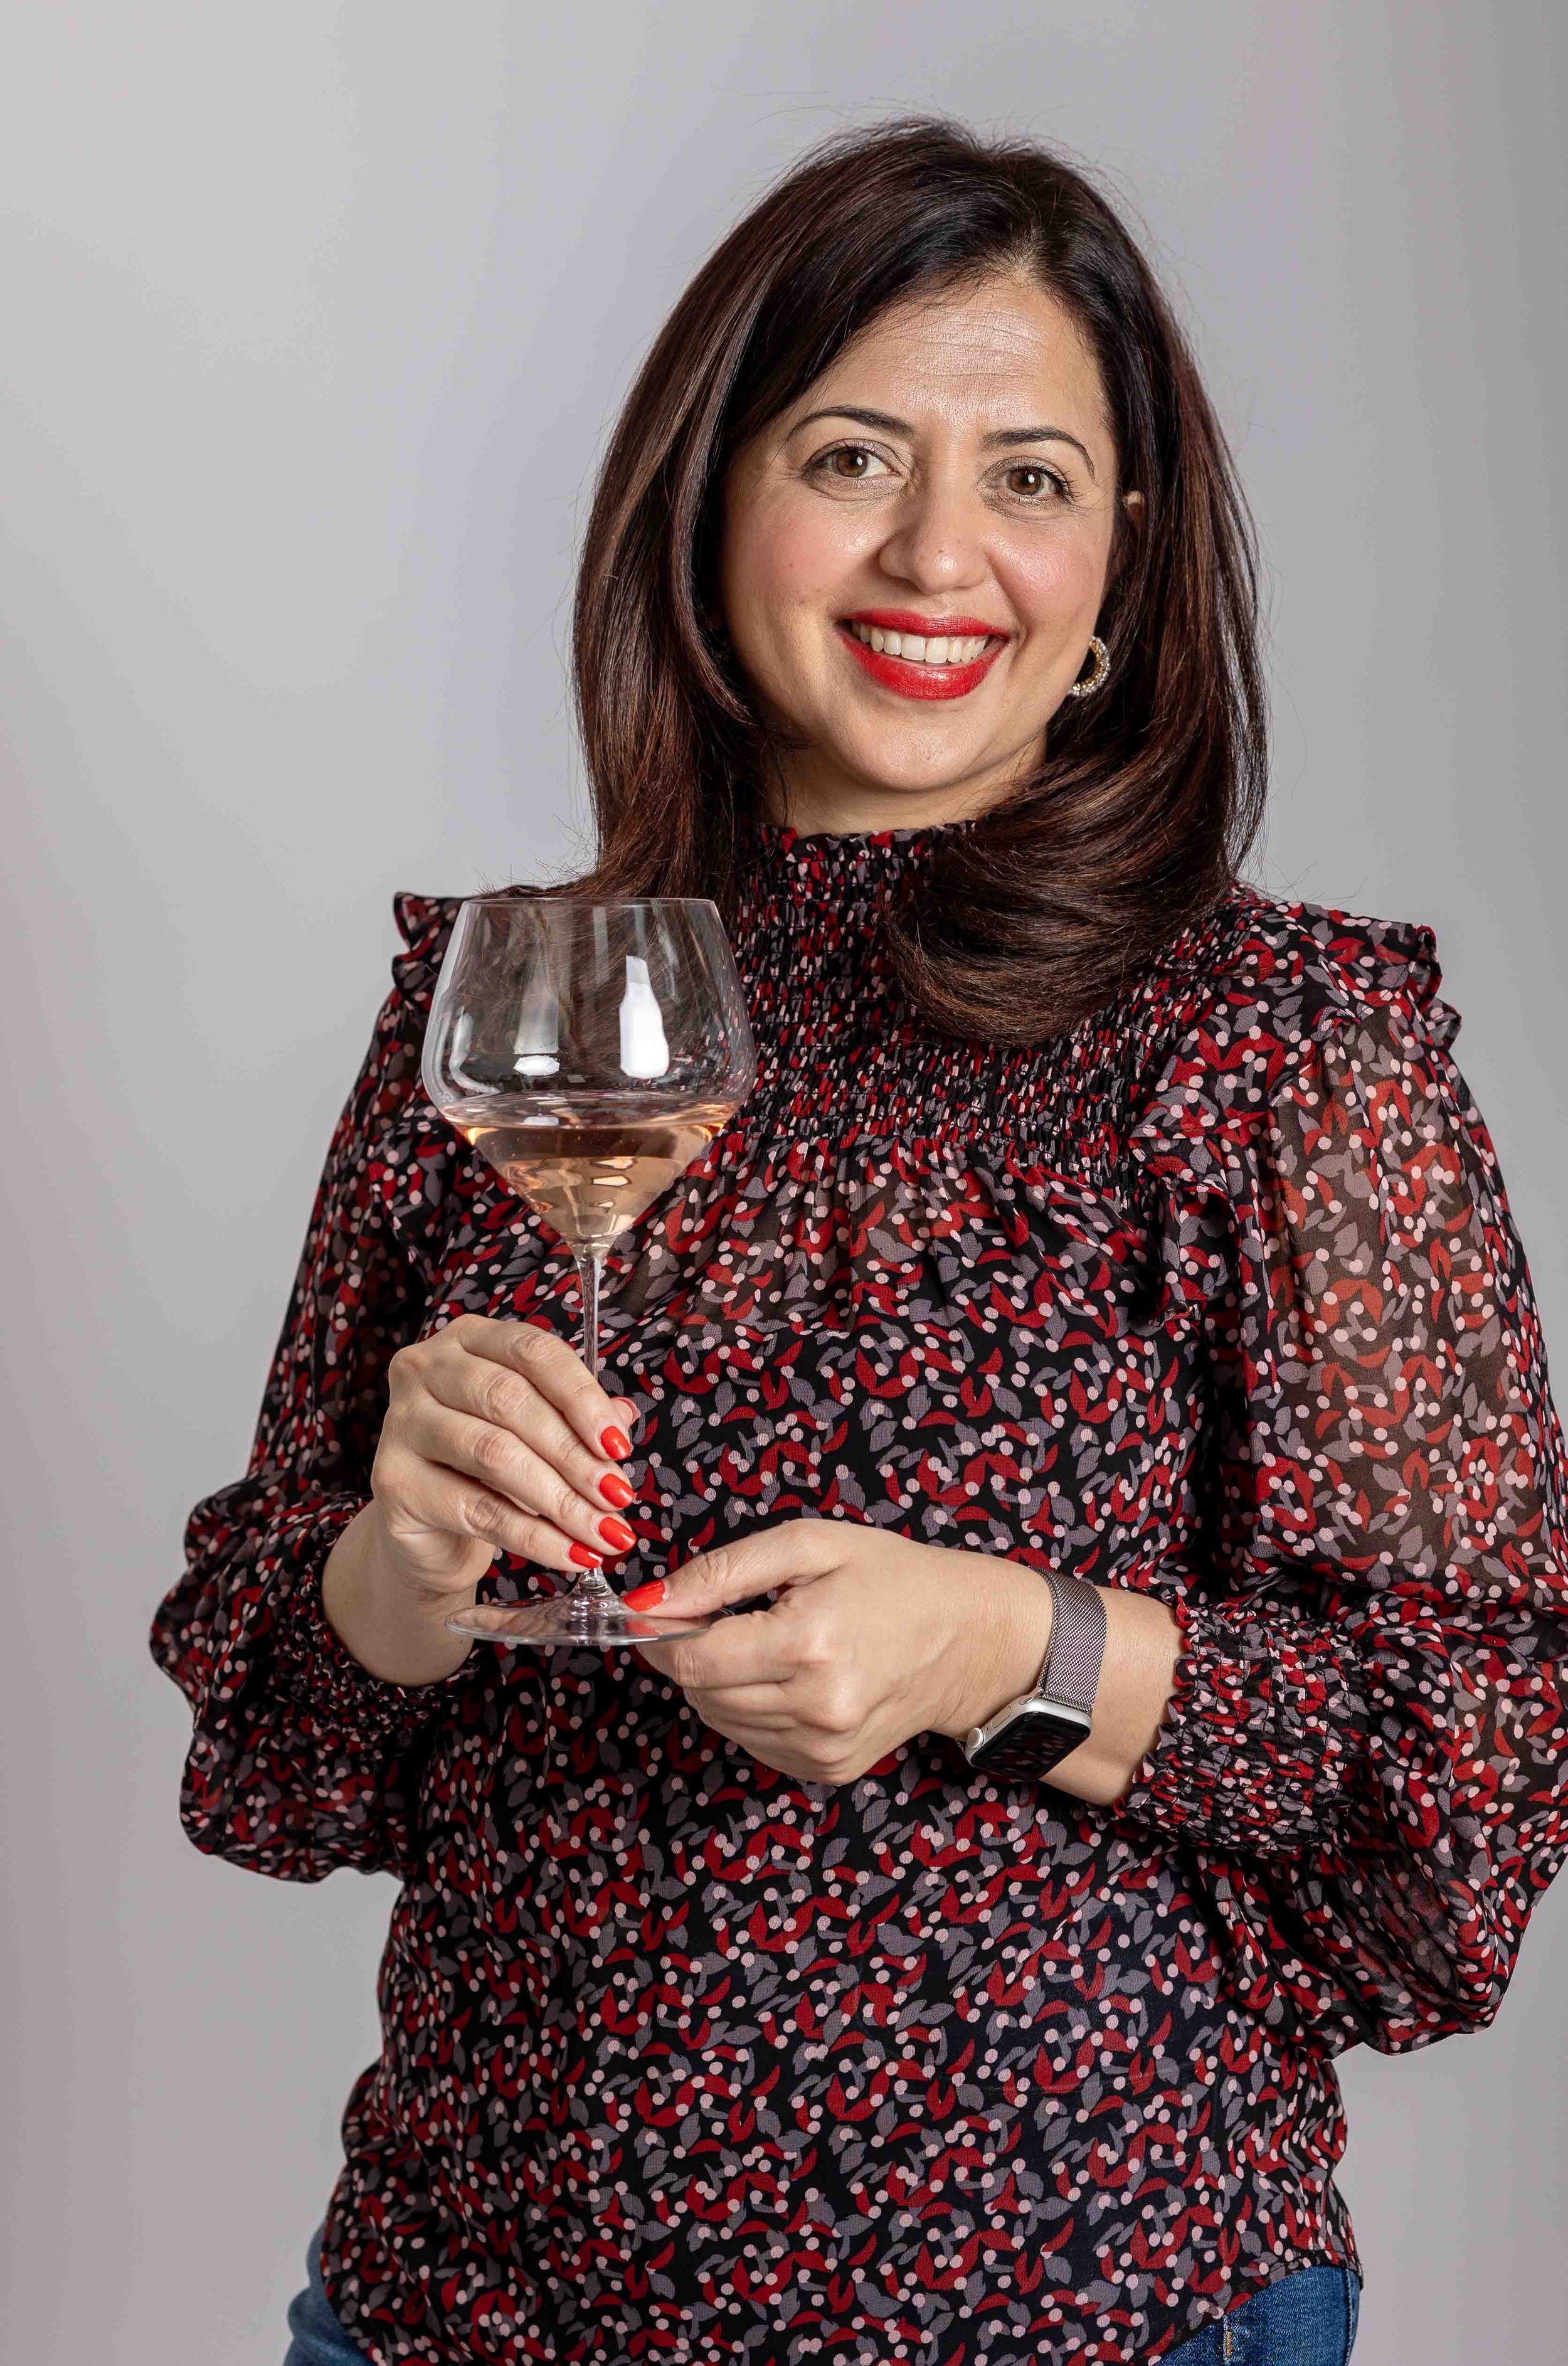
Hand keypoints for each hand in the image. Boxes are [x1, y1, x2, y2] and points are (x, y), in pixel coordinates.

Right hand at [365, 1313, 640, 1603]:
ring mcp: (402, 1421)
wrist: (430, 1532)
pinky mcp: (392, 1480)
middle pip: (511, 1400)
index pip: (533, 1352)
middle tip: (619, 1497)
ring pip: (494, 1453)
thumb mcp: (539, 1435)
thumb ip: (577, 1420)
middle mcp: (426, 1367)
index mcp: (470, 1338)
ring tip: (604, 1532)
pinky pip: (477, 1509)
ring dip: (561, 1500)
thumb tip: (623, 1419)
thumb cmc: (489, 1469)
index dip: (583, 1398)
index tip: (620, 1446)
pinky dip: (534, 1537)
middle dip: (575, 1455)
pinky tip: (571, 1555)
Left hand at [628, 1519, 1054, 1784]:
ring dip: (723, 1682)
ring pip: (721, 1721)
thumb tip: (647, 1601)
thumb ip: (720, 1572)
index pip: (692, 1662)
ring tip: (769, 1642)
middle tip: (727, 1615)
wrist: (968, 1637)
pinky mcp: (830, 1769)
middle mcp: (816, 1708)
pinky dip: (753, 1709)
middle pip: (701, 1694)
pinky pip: (754, 1742)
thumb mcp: (808, 1544)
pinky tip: (790, 1676)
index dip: (660, 1636)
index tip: (655, 1611)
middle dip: (694, 1653)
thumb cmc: (891, 1577)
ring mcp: (825, 1748)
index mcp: (808, 1645)